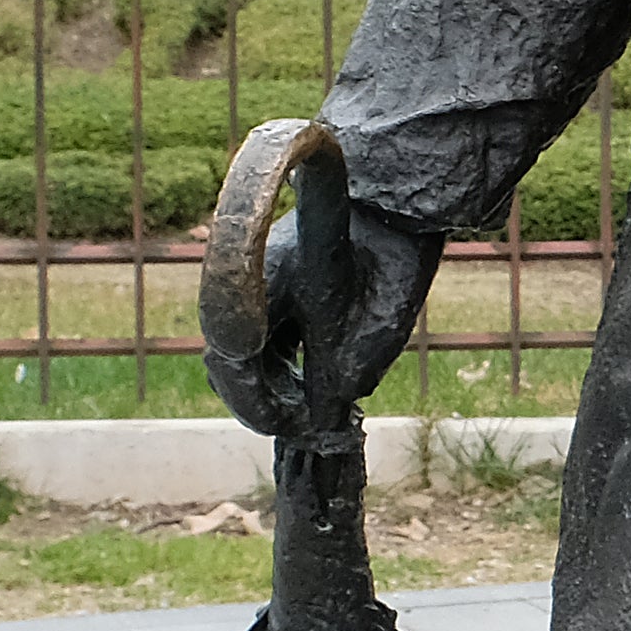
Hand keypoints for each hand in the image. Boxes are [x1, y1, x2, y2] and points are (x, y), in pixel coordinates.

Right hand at [207, 206, 444, 439]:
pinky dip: (277, 366)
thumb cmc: (393, 257)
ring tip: (303, 411)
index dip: (251, 402)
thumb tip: (321, 421)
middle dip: (255, 399)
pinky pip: (263, 336)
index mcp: (266, 284)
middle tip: (293, 426)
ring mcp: (261, 282)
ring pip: (243, 349)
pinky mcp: (276, 285)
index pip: (231, 358)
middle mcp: (252, 282)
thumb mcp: (378, 326)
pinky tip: (304, 387)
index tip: (285, 427)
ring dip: (267, 384)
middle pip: (227, 357)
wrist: (403, 203)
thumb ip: (345, 375)